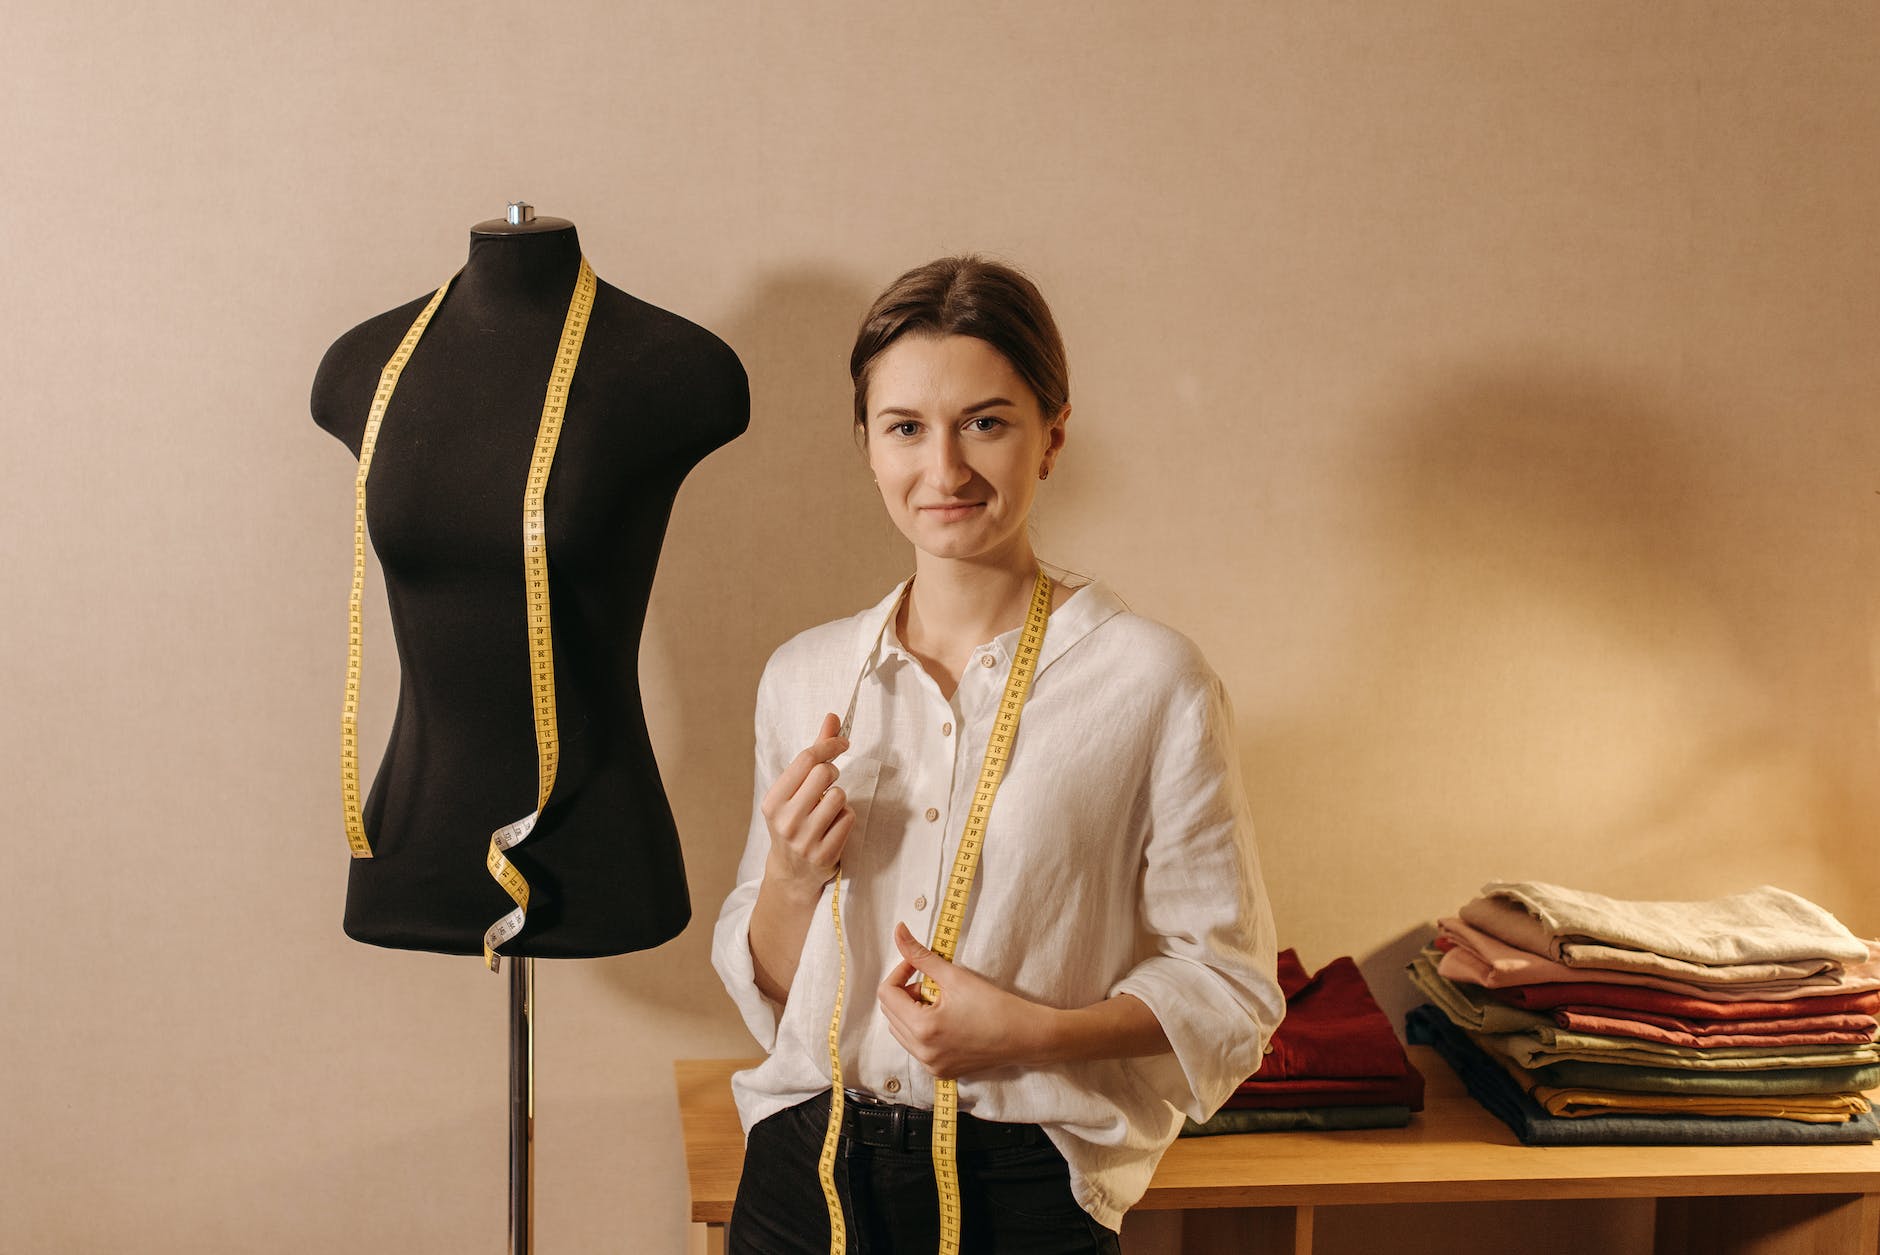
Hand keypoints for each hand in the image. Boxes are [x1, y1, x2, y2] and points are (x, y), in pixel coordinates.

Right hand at [760, 713, 853, 898]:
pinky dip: (846, 818)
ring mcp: (804, 839)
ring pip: (839, 796)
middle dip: (833, 773)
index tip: (842, 743)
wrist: (792, 872)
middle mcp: (785, 820)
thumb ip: (815, 752)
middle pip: (824, 774)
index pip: (806, 759)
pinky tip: (834, 826)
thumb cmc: (795, 820)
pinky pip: (849, 818)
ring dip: (840, 798)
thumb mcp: (794, 789)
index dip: (829, 745)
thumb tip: (833, 717)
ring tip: (828, 809)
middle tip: (829, 782)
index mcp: (773, 801)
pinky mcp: (824, 854)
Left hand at [876, 922, 1059, 1077]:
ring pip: (901, 1031)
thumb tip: (899, 932)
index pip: (887, 994)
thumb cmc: (995, 1006)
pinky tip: (947, 1019)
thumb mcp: (955, 976)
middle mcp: (922, 1053)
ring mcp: (931, 1065)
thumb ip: (921, 955)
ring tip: (941, 1001)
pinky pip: (916, 1046)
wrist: (1026, 1036)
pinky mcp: (941, 1071)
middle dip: (905, 992)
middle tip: (933, 982)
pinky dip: (923, 1029)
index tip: (916, 963)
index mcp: (922, 1029)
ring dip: (912, 1011)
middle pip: (890, 1013)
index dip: (899, 972)